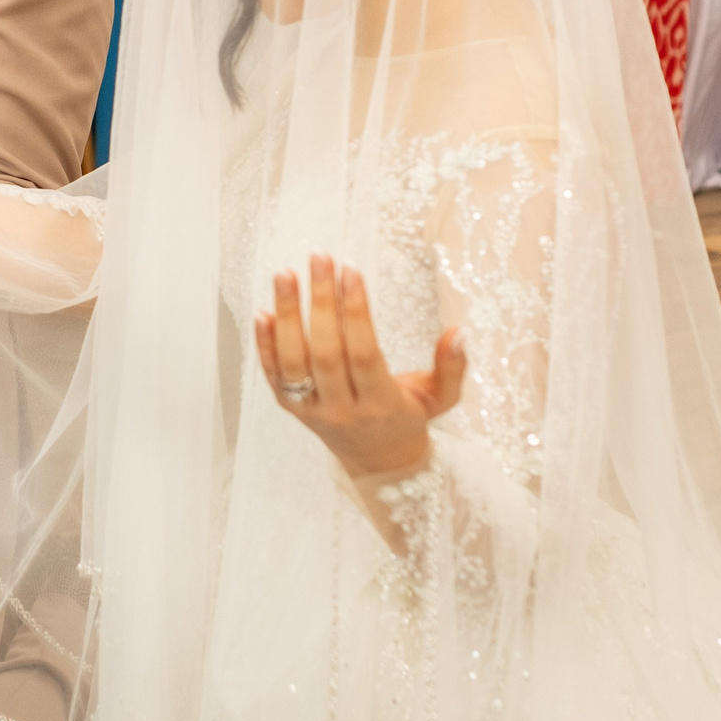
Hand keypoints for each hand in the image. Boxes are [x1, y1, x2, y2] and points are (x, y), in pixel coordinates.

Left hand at [255, 254, 467, 479]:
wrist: (378, 462)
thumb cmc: (409, 419)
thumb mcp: (440, 398)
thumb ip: (451, 368)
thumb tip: (459, 332)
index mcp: (381, 405)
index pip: (364, 354)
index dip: (355, 312)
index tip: (351, 271)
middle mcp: (342, 410)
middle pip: (326, 352)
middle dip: (320, 302)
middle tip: (319, 259)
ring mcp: (312, 411)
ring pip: (294, 362)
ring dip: (287, 316)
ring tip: (285, 274)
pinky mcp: (291, 409)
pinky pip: (273, 376)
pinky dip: (265, 345)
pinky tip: (262, 312)